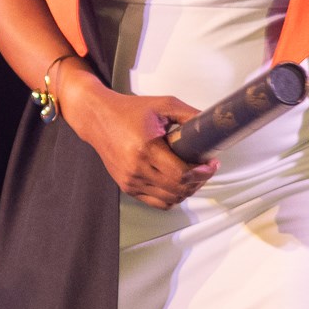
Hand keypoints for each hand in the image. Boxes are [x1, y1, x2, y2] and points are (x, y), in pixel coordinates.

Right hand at [56, 64, 216, 208]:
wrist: (97, 118)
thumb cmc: (128, 111)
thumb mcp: (162, 105)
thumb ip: (189, 114)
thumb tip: (211, 124)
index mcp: (146, 148)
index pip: (181, 174)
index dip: (202, 173)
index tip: (211, 163)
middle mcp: (137, 169)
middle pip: (178, 190)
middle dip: (198, 181)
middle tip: (205, 169)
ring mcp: (130, 180)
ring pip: (170, 200)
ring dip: (187, 191)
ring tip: (193, 176)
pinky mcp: (127, 187)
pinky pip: (157, 203)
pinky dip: (172, 197)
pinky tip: (177, 184)